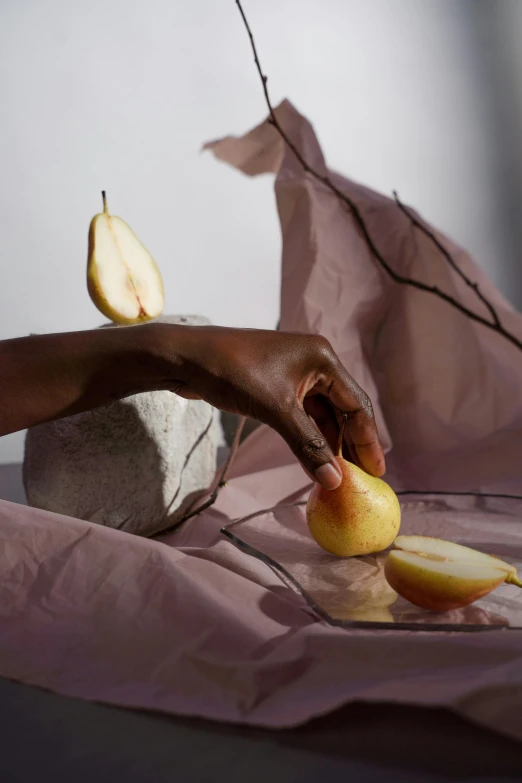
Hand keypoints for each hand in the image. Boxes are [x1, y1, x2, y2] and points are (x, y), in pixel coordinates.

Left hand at [155, 325, 384, 489]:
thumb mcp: (275, 410)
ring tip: (338, 475)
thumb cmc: (231, 373)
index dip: (368, 440)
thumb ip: (308, 445)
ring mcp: (296, 372)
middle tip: (362, 479)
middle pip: (343, 409)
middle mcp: (315, 362)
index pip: (356, 404)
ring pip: (323, 413)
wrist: (186, 357)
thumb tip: (335, 481)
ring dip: (330, 443)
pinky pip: (304, 414)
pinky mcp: (278, 384)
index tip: (377, 472)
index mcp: (322, 357)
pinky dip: (310, 436)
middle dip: (351, 444)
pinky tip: (315, 459)